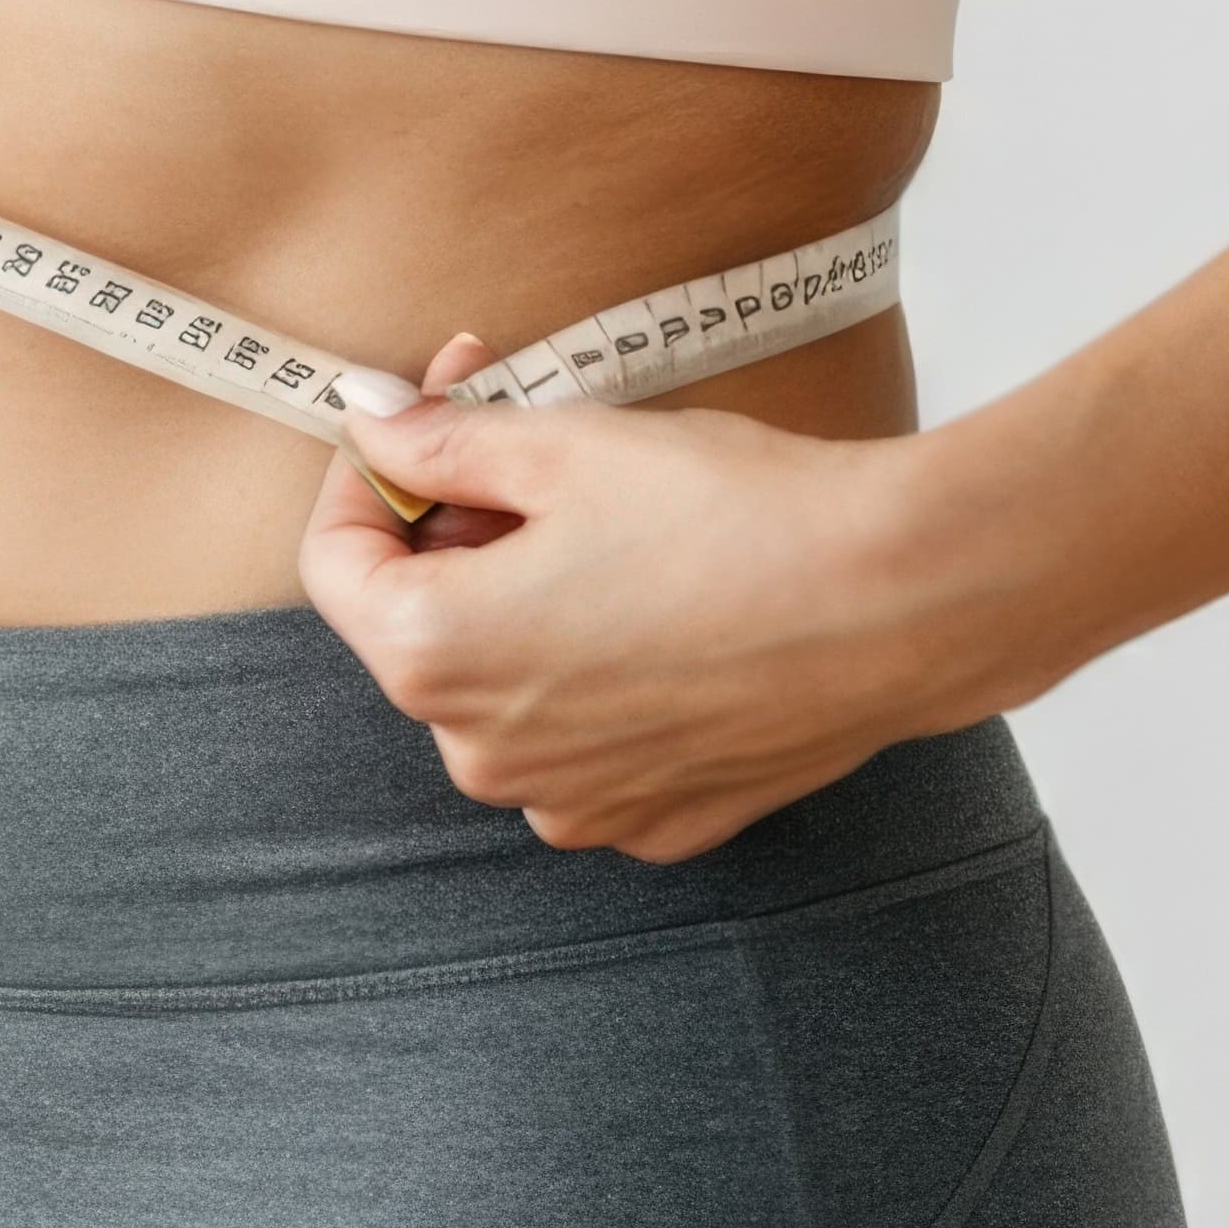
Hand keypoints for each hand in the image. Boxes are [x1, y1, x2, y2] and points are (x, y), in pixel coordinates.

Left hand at [298, 336, 985, 862]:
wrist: (895, 599)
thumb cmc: (730, 514)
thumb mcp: (562, 444)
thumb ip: (440, 438)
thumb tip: (370, 419)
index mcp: (435, 656)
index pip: (333, 559)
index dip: (372, 467)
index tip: (429, 407)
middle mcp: (486, 756)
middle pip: (423, 621)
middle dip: (461, 525)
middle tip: (539, 442)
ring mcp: (575, 803)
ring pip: (506, 683)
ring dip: (531, 601)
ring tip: (620, 526)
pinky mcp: (656, 820)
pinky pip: (588, 741)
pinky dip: (604, 672)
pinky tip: (673, 606)